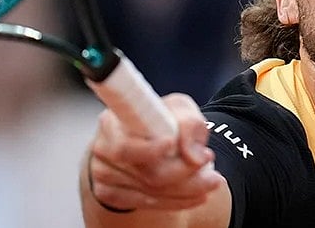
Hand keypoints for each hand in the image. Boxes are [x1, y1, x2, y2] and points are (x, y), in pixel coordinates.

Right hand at [87, 93, 224, 211]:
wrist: (148, 139)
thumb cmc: (162, 120)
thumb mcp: (180, 110)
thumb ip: (189, 123)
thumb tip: (193, 155)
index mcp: (112, 122)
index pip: (125, 143)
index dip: (148, 148)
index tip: (170, 144)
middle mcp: (102, 149)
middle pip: (145, 172)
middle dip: (184, 172)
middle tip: (210, 166)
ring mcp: (103, 175)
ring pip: (150, 191)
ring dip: (187, 189)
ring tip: (212, 181)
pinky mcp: (110, 194)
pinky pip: (148, 203)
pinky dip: (177, 201)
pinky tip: (197, 194)